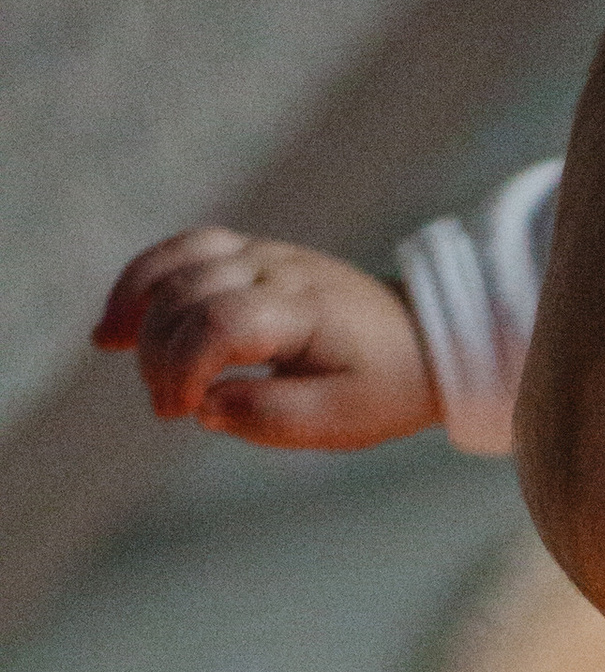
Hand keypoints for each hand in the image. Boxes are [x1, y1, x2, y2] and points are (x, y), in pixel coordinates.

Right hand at [92, 232, 436, 447]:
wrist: (424, 340)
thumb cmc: (384, 386)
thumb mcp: (342, 420)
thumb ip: (274, 418)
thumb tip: (206, 408)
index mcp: (303, 309)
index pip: (220, 324)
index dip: (186, 369)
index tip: (183, 413)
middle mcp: (277, 268)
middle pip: (187, 293)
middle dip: (160, 352)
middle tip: (168, 408)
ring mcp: (261, 253)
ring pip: (176, 263)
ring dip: (138, 308)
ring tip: (113, 349)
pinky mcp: (250, 253)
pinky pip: (183, 251)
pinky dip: (144, 280)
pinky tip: (119, 320)